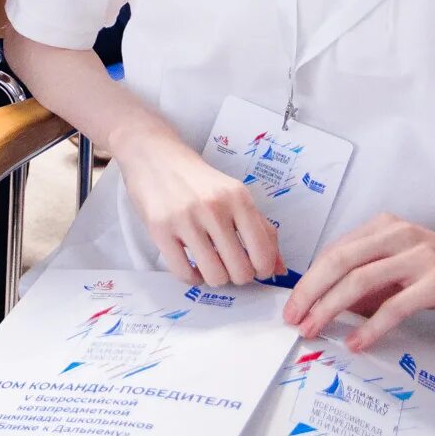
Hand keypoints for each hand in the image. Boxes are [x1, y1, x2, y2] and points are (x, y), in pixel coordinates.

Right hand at [111, 126, 281, 286]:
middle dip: (238, 277)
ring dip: (216, 278)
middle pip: (240, 271)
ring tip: (211, 266)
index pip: (262, 253)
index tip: (255, 268)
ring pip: (214, 276)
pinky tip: (193, 266)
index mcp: (238, 198)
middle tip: (231, 267)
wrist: (156, 156)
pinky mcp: (160, 229)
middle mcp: (214, 208)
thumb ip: (261, 228)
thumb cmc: (198, 180)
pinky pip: (184, 273)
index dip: (262, 270)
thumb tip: (278, 268)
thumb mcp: (235, 195)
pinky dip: (192, 277)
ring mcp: (185, 219)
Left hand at [285, 214, 434, 348]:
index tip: (293, 306)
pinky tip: (358, 342)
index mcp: (387, 228)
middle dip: (310, 293)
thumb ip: (372, 285)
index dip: (309, 280)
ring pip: (361, 280)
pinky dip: (372, 326)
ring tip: (315, 330)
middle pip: (340, 261)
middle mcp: (400, 235)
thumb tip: (331, 308)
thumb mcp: (405, 272)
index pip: (335, 251)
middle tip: (294, 320)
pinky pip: (396, 305)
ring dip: (331, 308)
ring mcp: (421, 255)